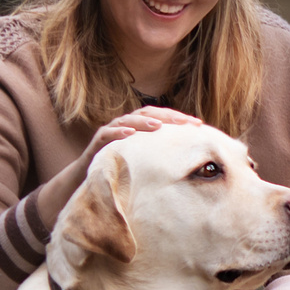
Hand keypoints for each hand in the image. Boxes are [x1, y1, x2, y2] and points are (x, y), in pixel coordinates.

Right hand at [87, 105, 204, 158]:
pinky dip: (118, 132)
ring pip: (128, 120)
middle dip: (167, 116)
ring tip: (158, 125)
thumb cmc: (124, 166)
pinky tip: (130, 134)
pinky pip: (107, 133)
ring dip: (143, 122)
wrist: (91, 175)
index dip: (179, 118)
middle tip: (184, 121)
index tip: (198, 124)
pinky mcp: (98, 141)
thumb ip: (164, 154)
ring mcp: (112, 131)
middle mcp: (127, 124)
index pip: (162, 117)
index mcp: (141, 127)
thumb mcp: (147, 159)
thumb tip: (193, 160)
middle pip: (148, 114)